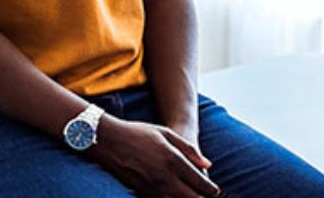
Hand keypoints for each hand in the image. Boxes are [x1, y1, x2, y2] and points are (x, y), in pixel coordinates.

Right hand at [89, 116, 219, 197]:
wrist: (108, 140)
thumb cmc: (138, 133)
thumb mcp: (166, 134)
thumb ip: (189, 150)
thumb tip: (208, 165)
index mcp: (173, 159)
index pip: (200, 183)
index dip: (211, 190)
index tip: (215, 191)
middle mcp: (164, 177)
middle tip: (206, 196)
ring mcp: (152, 188)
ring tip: (192, 196)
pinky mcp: (141, 193)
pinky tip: (174, 196)